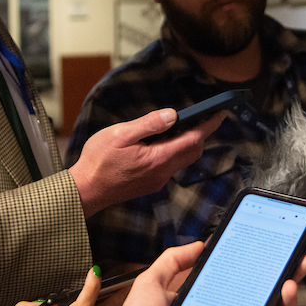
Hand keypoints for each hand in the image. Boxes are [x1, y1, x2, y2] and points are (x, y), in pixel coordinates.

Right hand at [70, 109, 224, 215]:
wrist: (85, 191)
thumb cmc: (98, 162)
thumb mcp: (120, 135)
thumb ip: (148, 125)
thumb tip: (172, 115)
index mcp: (158, 159)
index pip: (192, 140)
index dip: (208, 126)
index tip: (220, 115)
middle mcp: (162, 172)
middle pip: (192, 152)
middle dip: (201, 134)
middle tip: (203, 117)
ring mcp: (157, 180)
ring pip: (182, 160)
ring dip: (187, 143)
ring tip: (180, 126)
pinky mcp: (150, 183)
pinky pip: (170, 166)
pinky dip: (174, 151)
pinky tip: (161, 142)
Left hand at [82, 241, 305, 305]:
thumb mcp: (152, 280)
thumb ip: (175, 259)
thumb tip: (203, 243)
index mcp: (209, 301)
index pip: (243, 281)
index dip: (262, 266)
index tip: (276, 248)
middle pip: (266, 299)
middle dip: (288, 279)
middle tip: (302, 261)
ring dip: (287, 305)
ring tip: (290, 284)